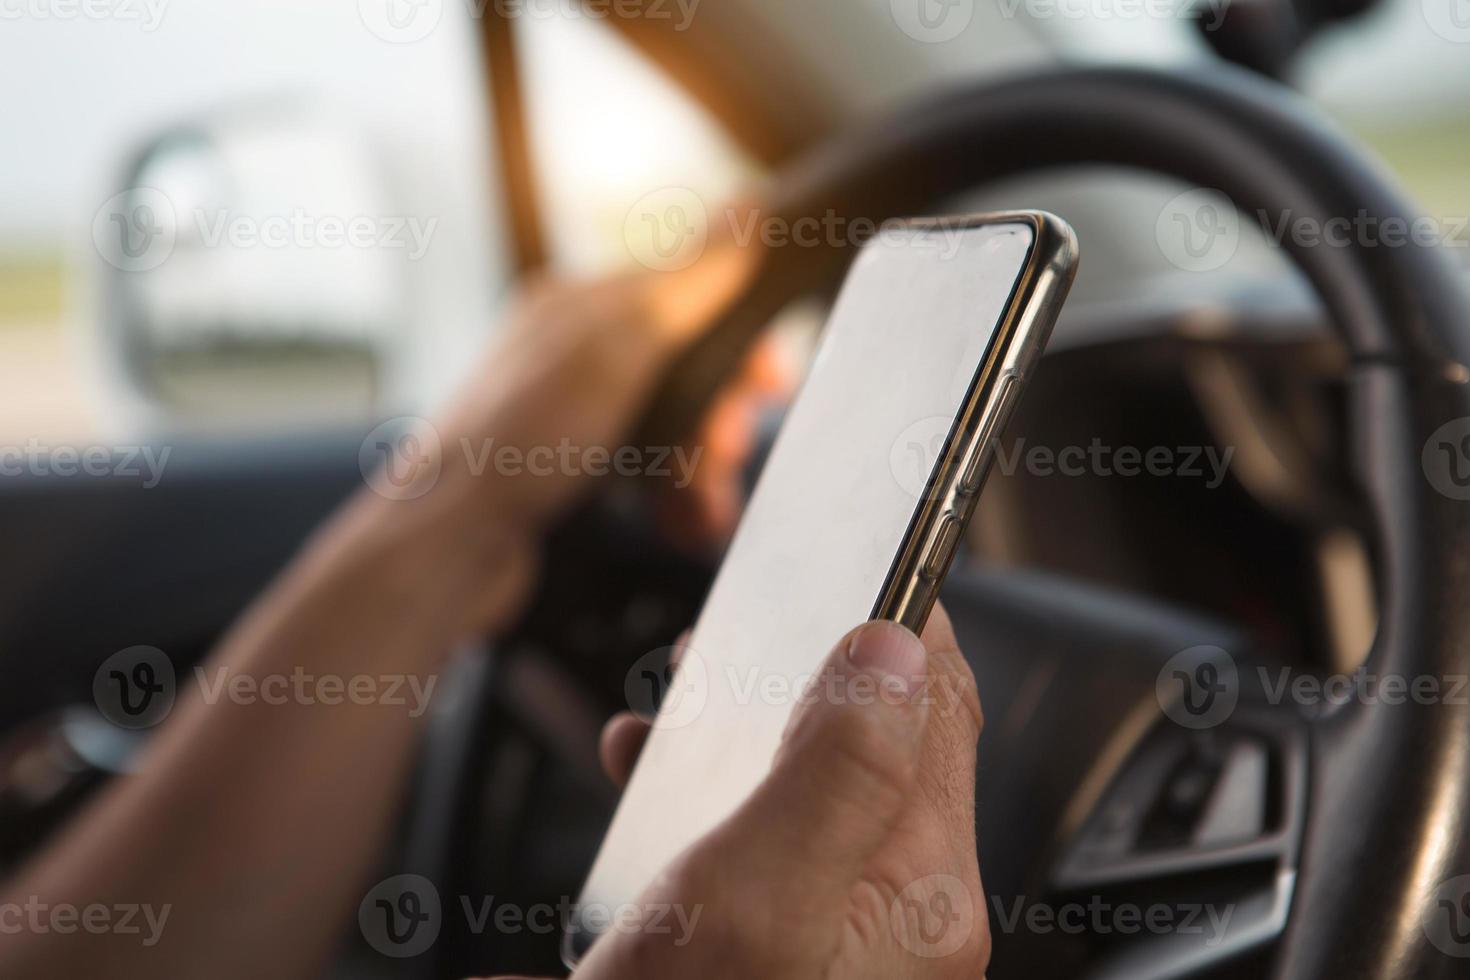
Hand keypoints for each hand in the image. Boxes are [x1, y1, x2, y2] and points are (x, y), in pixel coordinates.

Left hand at [342, 223, 763, 636]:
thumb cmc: (520, 440)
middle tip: (725, 455)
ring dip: (703, 471)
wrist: (447, 545)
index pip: (687, 297)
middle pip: (685, 369)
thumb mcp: (616, 347)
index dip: (738, 339)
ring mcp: (568, 416)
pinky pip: (644, 477)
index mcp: (578, 306)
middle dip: (718, 417)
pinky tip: (684, 528)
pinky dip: (673, 501)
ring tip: (707, 512)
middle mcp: (572, 354)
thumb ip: (687, 283)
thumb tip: (748, 211)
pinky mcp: (569, 475)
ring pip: (669, 429)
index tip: (770, 382)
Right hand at [566, 605, 988, 978]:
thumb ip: (836, 773)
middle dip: (812, 666)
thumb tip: (894, 649)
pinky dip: (715, 788)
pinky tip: (654, 773)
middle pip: (880, 740)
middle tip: (753, 617)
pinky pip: (770, 835)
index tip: (860, 552)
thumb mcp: (757, 900)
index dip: (905, 618)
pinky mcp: (785, 943)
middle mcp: (900, 914)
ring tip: (694, 680)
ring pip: (817, 780)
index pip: (941, 710)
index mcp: (923, 895)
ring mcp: (843, 932)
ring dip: (755, 720)